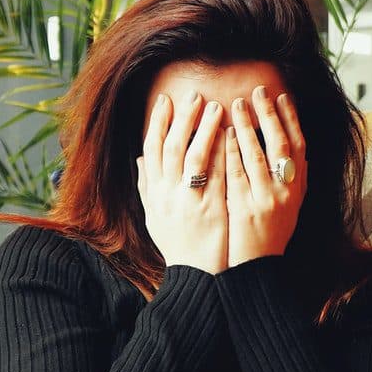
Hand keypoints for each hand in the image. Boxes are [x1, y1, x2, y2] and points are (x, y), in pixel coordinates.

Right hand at [136, 90, 228, 274]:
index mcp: (154, 194)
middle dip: (182, 118)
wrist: (196, 276)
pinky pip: (216, 175)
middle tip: (193, 94)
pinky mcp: (211, 210)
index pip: (151, 149)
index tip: (166, 100)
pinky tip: (231, 135)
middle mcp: (167, 195)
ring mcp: (189, 202)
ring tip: (216, 106)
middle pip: (172, 147)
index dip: (158, 123)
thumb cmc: (178, 245)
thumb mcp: (154, 217)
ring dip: (204, 128)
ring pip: (194, 156)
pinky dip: (221, 152)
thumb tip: (140, 160)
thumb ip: (147, 187)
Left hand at [224, 85, 307, 267]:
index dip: (292, 119)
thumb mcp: (288, 207)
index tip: (283, 96)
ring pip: (259, 155)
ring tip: (237, 104)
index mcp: (297, 189)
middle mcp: (287, 192)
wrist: (256, 270)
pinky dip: (232, 151)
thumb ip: (290, 181)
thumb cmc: (269, 236)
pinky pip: (238, 173)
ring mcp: (267, 200)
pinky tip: (225, 134)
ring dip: (249, 126)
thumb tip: (297, 152)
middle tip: (258, 91)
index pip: (299, 146)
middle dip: (270, 114)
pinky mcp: (246, 208)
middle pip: (282, 145)